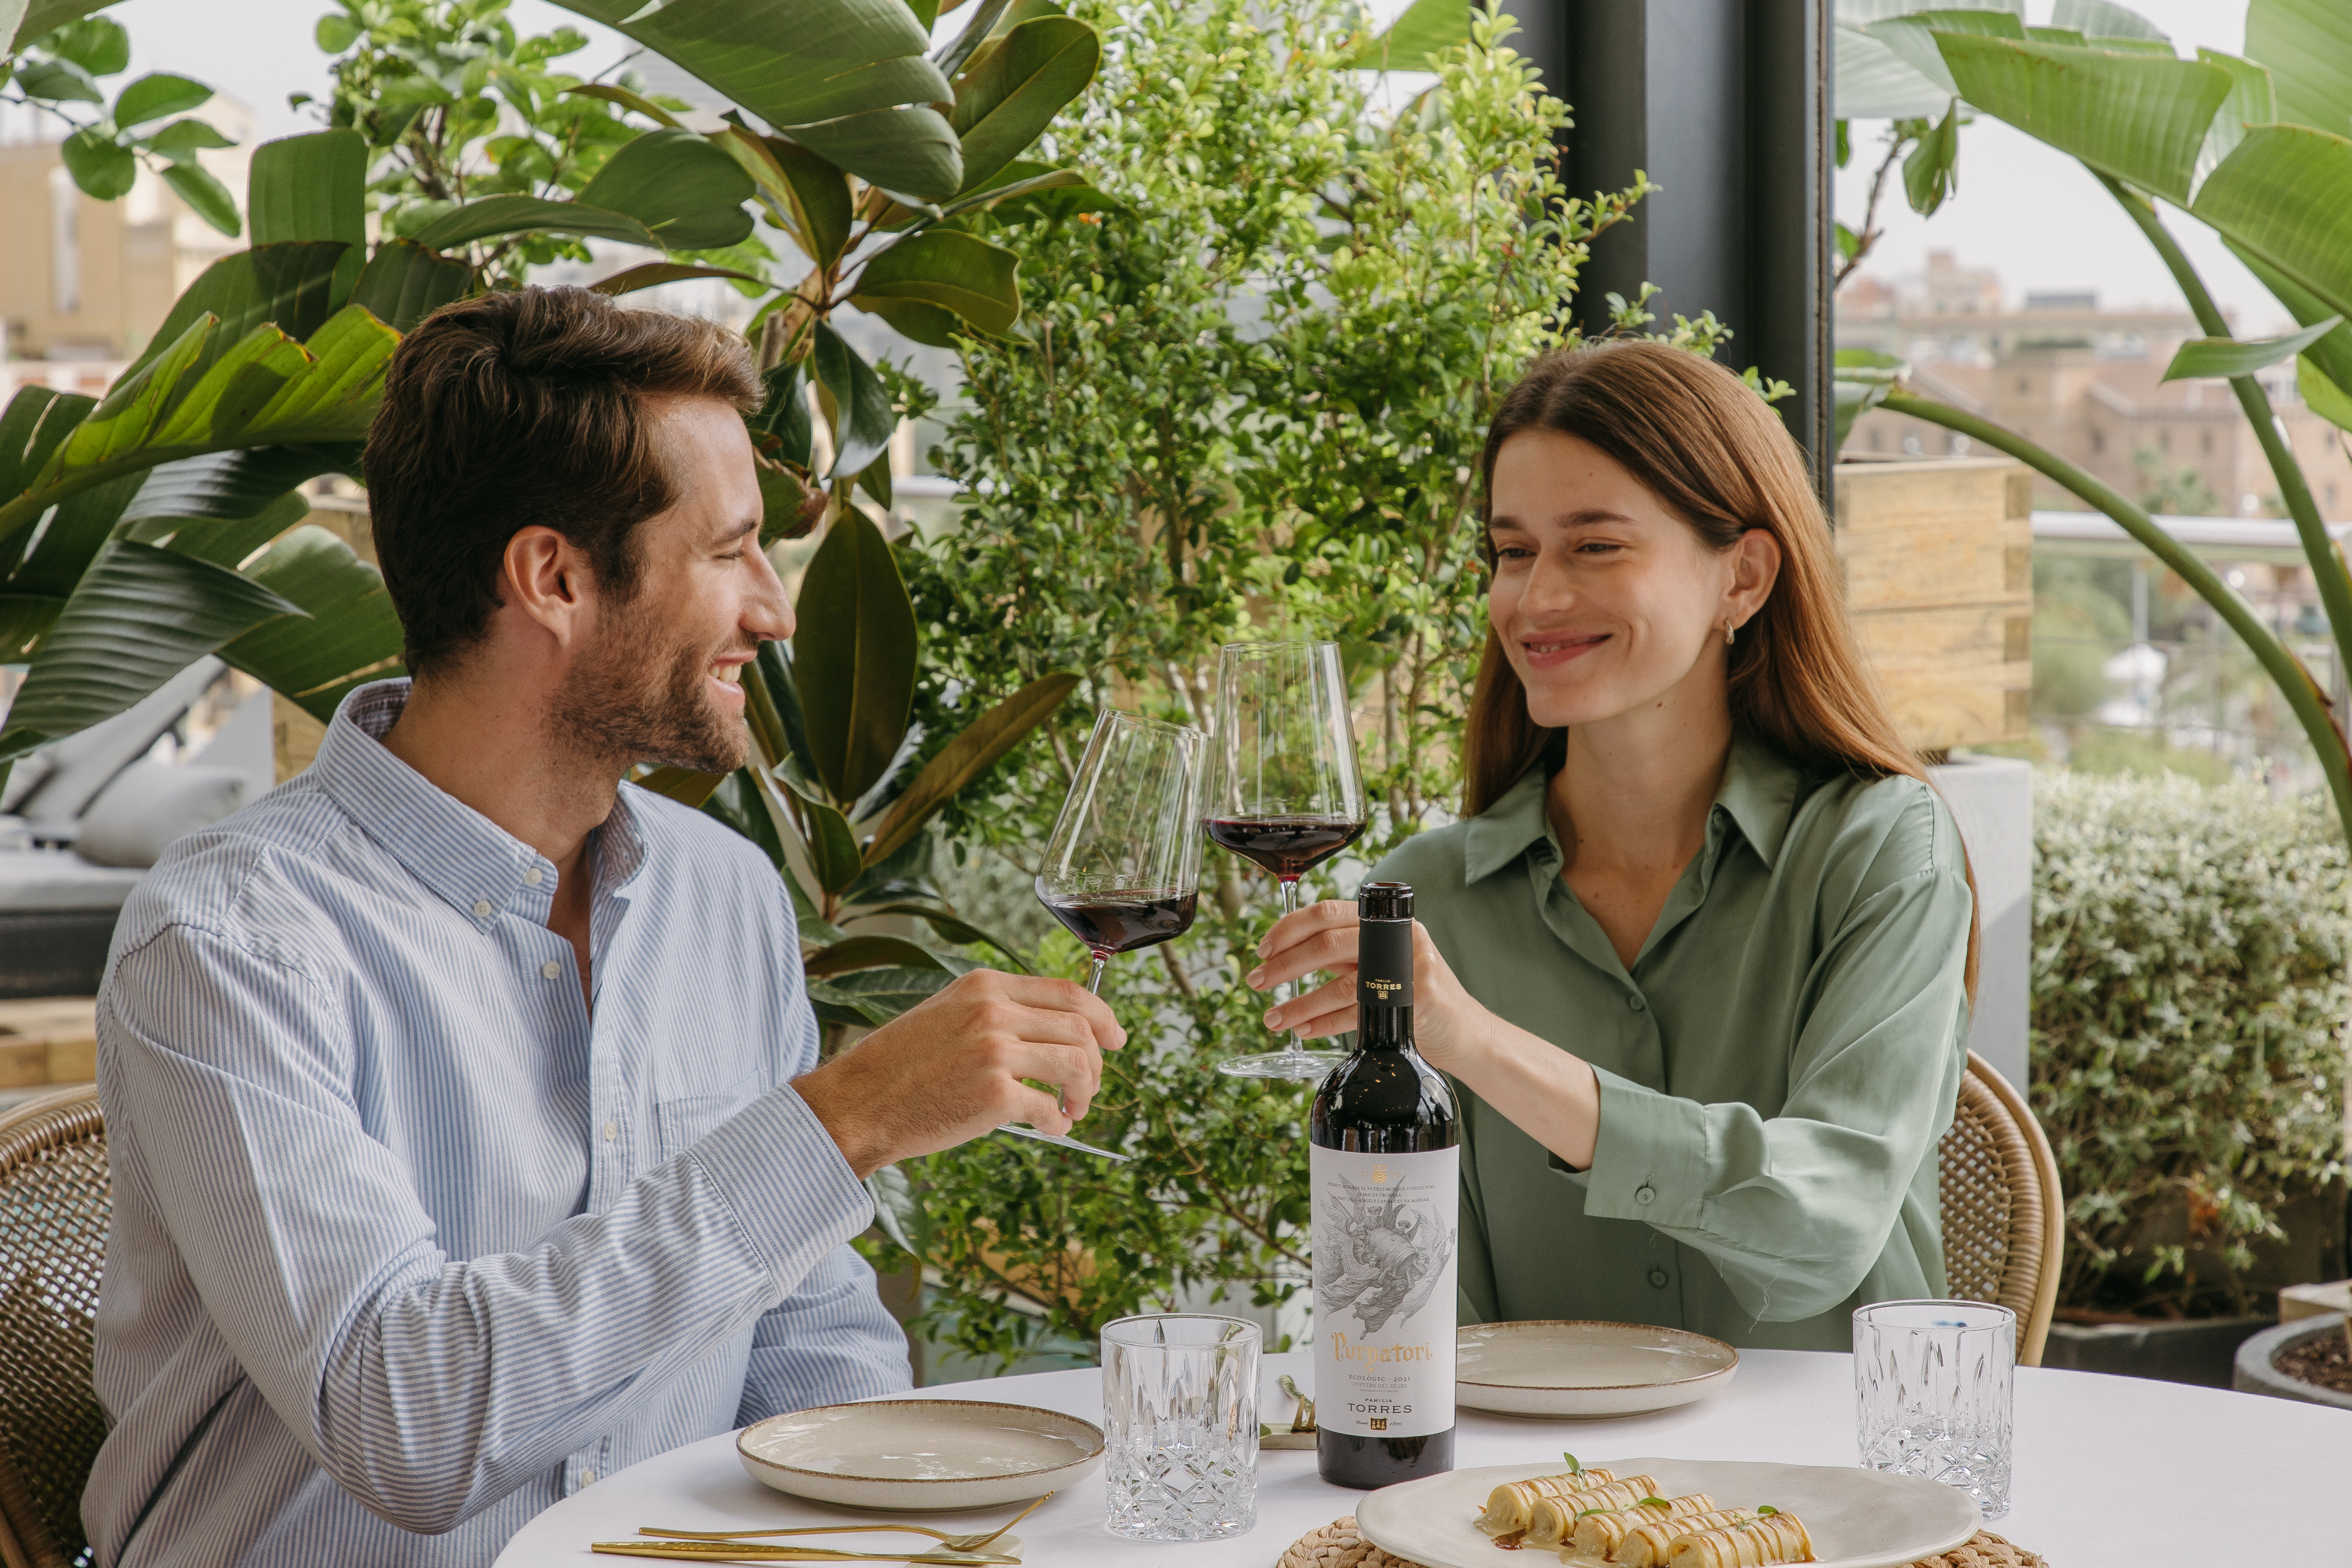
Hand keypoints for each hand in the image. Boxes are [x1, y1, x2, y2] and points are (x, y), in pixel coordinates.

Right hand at [793, 969, 1125, 1176]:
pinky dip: (1060, 1122)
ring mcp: (995, 1051)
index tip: (1116, 1038)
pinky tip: (1051, 1129)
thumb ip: (995, 1010)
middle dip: (1098, 1062)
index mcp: (985, 986)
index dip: (1103, 1016)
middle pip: (1080, 1027)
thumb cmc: (901, 1065)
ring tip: (1072, 1110)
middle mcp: (993, 1011)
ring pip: (1076, 1063)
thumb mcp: (947, 1013)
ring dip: (1086, 1092)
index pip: (1068, 990)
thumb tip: (1052, 1027)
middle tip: (1088, 1088)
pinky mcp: (994, 1095)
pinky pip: (1050, 1106)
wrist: (858, 1103)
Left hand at [1243, 900, 1486, 1074]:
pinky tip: (1304, 1030)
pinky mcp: (1416, 999)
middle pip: (1328, 943)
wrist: (1466, 1032)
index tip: (1263, 949)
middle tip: (1256, 981)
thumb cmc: (1416, 996)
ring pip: (1340, 983)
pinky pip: (1359, 1012)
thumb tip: (1289, 952)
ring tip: (1272, 1019)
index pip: (1328, 912)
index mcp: (1384, 920)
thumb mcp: (1380, 963)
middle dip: (1284, 965)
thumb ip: (1344, 954)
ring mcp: (1410, 967)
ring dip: (1298, 1003)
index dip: (1289, 929)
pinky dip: (1325, 1023)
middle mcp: (1398, 936)